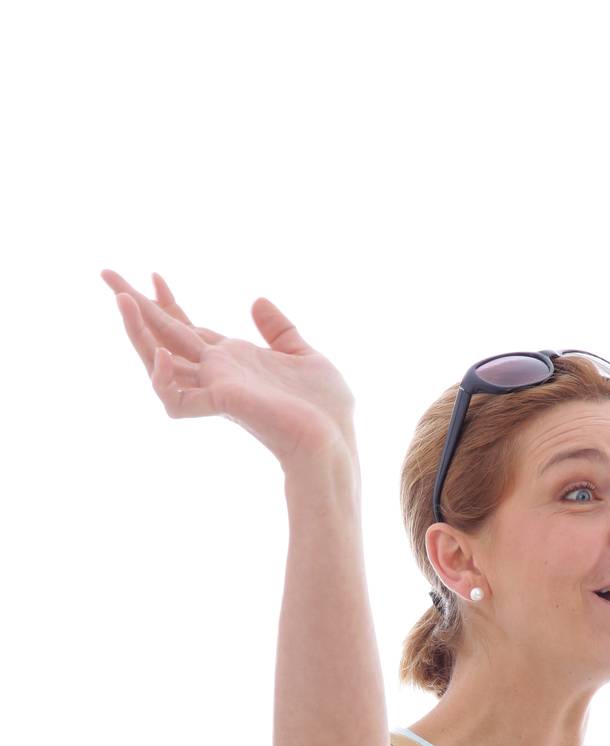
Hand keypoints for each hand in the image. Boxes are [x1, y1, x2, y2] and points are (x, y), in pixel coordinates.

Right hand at [100, 268, 357, 470]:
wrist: (335, 439)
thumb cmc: (324, 408)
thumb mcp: (304, 354)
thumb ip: (279, 330)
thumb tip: (257, 300)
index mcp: (233, 360)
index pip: (188, 328)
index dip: (169, 303)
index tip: (155, 273)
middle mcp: (218, 373)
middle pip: (164, 336)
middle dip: (135, 306)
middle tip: (105, 273)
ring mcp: (216, 388)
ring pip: (158, 362)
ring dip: (137, 332)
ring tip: (121, 300)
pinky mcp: (222, 403)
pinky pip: (175, 398)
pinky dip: (162, 378)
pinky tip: (160, 355)